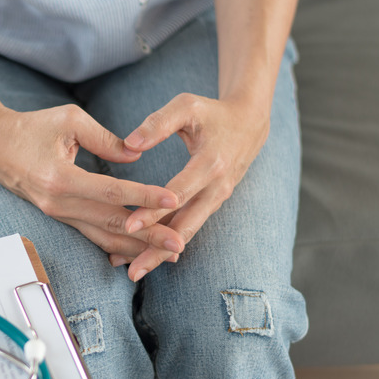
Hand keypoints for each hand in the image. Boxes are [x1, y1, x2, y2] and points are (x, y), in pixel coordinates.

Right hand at [0, 104, 182, 258]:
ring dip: (136, 247)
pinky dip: (115, 244)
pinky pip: (90, 235)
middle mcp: (58, 203)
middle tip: (179, 244)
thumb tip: (136, 156)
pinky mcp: (59, 216)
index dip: (144, 196)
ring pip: (102, 236)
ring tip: (166, 255)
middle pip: (111, 223)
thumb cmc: (32, 127)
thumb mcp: (69, 119)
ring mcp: (57, 214)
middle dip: (148, 235)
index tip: (173, 199)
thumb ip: (105, 138)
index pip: (111, 191)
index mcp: (60, 177)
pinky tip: (137, 253)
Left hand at [120, 93, 269, 280]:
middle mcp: (217, 188)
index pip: (178, 193)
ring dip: (161, 254)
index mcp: (211, 163)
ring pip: (187, 233)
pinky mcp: (211, 204)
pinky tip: (145, 257)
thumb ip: (158, 123)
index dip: (154, 211)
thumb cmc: (212, 112)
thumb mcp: (187, 106)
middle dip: (158, 250)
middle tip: (133, 271)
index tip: (128, 225)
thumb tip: (129, 143)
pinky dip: (168, 244)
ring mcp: (216, 199)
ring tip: (133, 272)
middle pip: (185, 227)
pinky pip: (189, 227)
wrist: (250, 122)